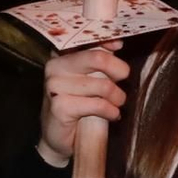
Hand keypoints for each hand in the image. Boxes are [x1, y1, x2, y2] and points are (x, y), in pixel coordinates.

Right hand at [39, 42, 129, 167]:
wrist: (59, 138)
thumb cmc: (79, 104)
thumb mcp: (90, 78)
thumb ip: (100, 60)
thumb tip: (117, 43)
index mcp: (62, 55)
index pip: (86, 39)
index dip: (106, 39)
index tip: (118, 46)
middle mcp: (55, 67)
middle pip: (98, 58)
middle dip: (119, 70)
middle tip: (122, 81)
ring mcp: (54, 86)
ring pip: (103, 85)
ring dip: (117, 97)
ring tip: (115, 104)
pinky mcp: (59, 106)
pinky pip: (98, 104)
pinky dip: (111, 111)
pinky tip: (111, 115)